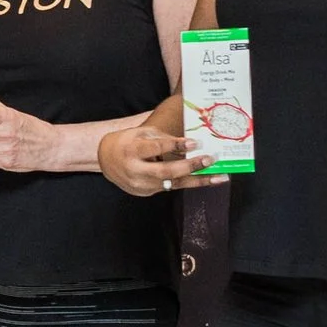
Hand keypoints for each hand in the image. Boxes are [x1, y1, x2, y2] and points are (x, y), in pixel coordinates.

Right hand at [99, 125, 221, 196]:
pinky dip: (189, 183)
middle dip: (190, 166)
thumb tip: (189, 142)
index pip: (156, 149)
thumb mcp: (141, 133)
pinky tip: (206, 180)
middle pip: (166, 171)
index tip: (195, 143)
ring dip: (198, 180)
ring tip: (219, 177)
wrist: (106, 161)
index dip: (176, 146)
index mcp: (131, 151)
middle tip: (210, 159)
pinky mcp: (147, 193)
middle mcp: (135, 171)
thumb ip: (162, 138)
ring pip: (173, 184)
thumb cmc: (127, 142)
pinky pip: (171, 188)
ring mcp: (141, 185)